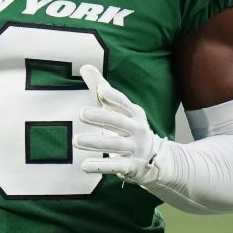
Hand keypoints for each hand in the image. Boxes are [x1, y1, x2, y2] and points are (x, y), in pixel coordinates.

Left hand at [73, 65, 164, 185]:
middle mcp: (137, 129)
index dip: (112, 97)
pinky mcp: (133, 166)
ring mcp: (136, 148)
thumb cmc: (129, 127)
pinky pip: (116, 166)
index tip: (99, 90)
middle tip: (81, 113)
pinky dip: (101, 166)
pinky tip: (84, 166)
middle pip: (119, 122)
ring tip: (76, 141)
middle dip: (101, 117)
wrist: (156, 159)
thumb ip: (101, 88)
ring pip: (116, 144)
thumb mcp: (118, 108)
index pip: (123, 103)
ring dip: (97, 143)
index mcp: (134, 113)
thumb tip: (84, 66)